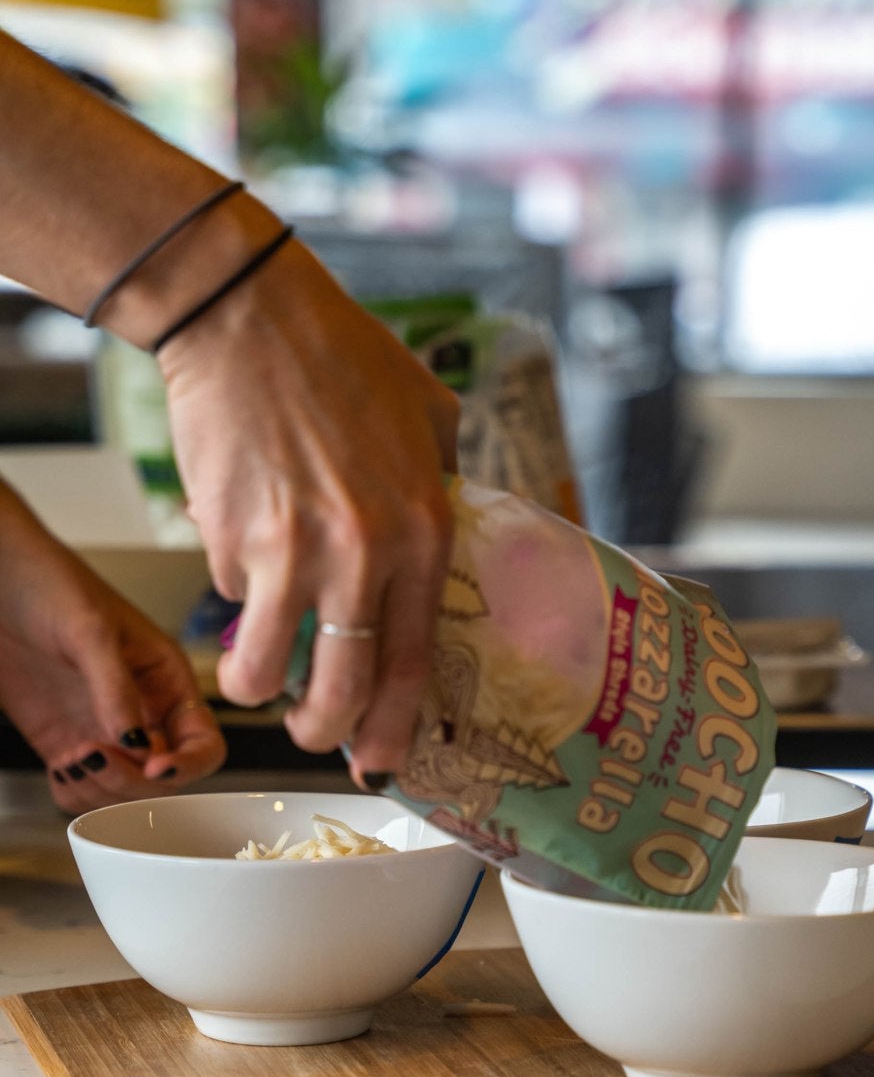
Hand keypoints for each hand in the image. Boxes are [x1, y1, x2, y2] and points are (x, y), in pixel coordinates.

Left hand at [0, 490, 225, 812]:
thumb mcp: (90, 631)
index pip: (203, 743)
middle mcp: (143, 712)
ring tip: (75, 758)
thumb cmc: (48, 584)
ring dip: (101, 790)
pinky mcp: (65, 741)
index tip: (154, 767)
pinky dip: (74, 793)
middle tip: (96, 756)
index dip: (188, 764)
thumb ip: (116, 690)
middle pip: (164, 779)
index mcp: (168, 682)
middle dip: (133, 780)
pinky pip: (82, 791)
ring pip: (124, 793)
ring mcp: (103, 730)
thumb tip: (137, 744)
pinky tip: (61, 767)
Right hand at [159, 237, 458, 781]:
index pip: (418, 662)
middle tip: (316, 738)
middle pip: (346, 689)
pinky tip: (238, 549)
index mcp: (424, 531)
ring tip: (250, 680)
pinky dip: (233, 592)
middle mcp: (365, 554)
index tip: (384, 759)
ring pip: (267, 668)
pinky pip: (231, 596)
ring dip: (254, 689)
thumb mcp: (428, 419)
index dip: (398, 726)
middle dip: (326, 734)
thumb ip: (440, 488)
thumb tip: (436, 545)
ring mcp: (294, 551)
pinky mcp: (231, 537)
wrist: (248, 317)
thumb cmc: (341, 357)